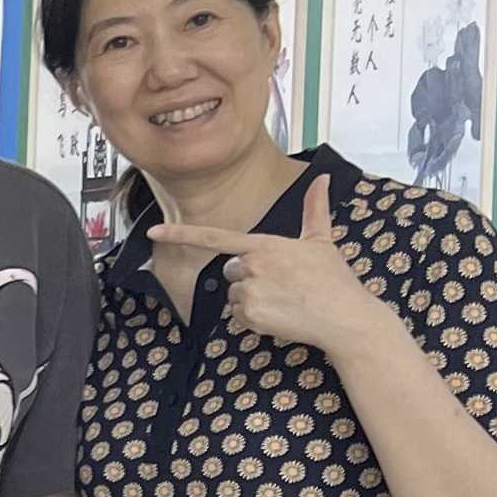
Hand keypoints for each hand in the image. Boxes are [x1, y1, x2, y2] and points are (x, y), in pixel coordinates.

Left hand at [149, 177, 388, 357]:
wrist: (344, 316)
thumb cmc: (333, 278)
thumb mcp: (321, 240)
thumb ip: (315, 209)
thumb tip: (323, 179)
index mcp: (264, 245)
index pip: (214, 237)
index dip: (181, 234)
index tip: (152, 231)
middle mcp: (251, 266)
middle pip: (229, 271)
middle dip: (247, 276)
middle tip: (281, 282)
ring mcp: (249, 291)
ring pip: (232, 294)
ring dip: (251, 298)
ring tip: (284, 299)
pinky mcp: (250, 315)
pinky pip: (237, 316)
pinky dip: (253, 318)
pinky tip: (279, 314)